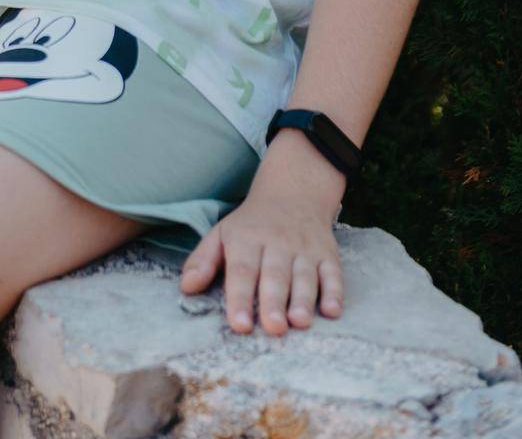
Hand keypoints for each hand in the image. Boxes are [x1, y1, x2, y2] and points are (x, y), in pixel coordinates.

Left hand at [178, 183, 343, 335]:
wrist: (293, 193)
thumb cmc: (251, 224)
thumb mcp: (221, 234)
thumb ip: (203, 261)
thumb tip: (186, 288)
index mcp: (247, 239)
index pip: (242, 270)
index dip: (240, 297)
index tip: (239, 324)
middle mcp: (277, 243)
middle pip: (275, 275)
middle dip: (273, 302)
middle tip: (273, 328)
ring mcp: (305, 249)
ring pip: (305, 276)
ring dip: (303, 300)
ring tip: (299, 323)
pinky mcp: (328, 254)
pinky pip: (333, 273)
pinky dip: (335, 292)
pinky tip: (332, 311)